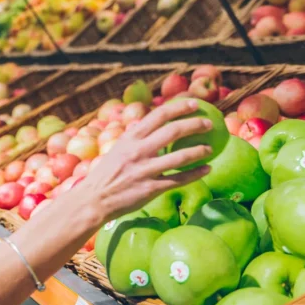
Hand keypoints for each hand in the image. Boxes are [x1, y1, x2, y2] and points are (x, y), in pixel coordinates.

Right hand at [76, 98, 214, 223]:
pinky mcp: (150, 189)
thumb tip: (147, 124)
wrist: (93, 200)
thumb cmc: (106, 174)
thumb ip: (134, 137)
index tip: (194, 104)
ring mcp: (145, 170)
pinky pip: (178, 180)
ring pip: (179, 157)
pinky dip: (195, 174)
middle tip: (209, 124)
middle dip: (195, 125)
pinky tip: (207, 169)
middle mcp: (138, 151)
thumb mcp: (117, 149)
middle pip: (173, 132)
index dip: (179, 107)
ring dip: (199, 151)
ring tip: (211, 148)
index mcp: (130, 138)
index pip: (158, 115)